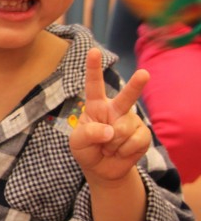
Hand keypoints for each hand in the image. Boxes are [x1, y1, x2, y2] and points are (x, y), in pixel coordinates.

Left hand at [69, 49, 151, 183]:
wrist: (102, 169)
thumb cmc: (87, 149)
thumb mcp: (77, 142)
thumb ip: (88, 133)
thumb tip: (110, 131)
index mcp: (96, 106)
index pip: (93, 85)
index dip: (93, 68)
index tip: (93, 51)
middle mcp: (115, 109)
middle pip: (126, 96)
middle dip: (136, 85)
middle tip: (144, 73)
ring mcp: (130, 121)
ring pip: (123, 129)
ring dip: (112, 144)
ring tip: (108, 147)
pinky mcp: (142, 135)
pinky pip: (134, 141)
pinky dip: (124, 150)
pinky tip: (120, 151)